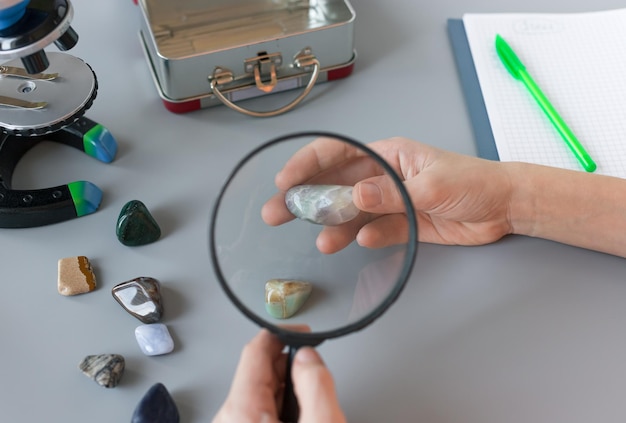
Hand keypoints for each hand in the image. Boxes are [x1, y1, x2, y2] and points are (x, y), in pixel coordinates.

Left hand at [213, 329, 345, 422]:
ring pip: (262, 392)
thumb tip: (308, 357)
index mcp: (242, 411)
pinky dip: (282, 408)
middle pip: (260, 371)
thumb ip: (316, 386)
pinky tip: (300, 419)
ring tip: (310, 409)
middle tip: (314, 375)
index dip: (282, 334)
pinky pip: (260, 411)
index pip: (255, 350)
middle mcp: (230, 418)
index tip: (303, 332)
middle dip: (291, 367)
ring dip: (288, 390)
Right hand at [262, 136, 513, 252]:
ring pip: (351, 213)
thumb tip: (353, 196)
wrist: (504, 208)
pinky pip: (374, 231)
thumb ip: (391, 193)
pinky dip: (365, 238)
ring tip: (322, 243)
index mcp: (387, 155)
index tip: (284, 182)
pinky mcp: (401, 225)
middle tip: (276, 215)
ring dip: (333, 226)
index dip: (307, 165)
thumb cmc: (474, 182)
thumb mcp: (432, 185)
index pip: (337, 154)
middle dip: (305, 199)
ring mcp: (390, 202)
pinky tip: (359, 243)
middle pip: (334, 186)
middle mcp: (382, 177)